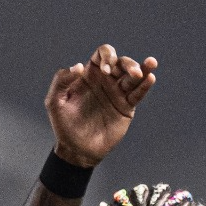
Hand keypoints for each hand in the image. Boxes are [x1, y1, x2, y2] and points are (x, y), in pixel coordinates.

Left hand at [45, 44, 157, 168]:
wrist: (76, 150)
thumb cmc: (64, 126)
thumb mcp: (54, 102)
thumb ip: (61, 80)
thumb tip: (79, 66)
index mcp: (90, 75)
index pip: (103, 55)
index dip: (107, 56)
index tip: (106, 71)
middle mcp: (106, 81)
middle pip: (121, 63)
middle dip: (127, 63)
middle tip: (129, 73)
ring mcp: (117, 94)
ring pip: (133, 77)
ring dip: (142, 69)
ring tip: (151, 64)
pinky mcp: (126, 108)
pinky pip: (137, 94)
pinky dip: (144, 86)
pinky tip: (150, 78)